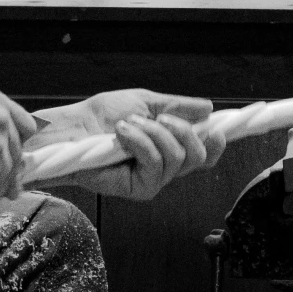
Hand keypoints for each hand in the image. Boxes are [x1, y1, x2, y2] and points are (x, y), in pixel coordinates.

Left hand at [34, 90, 224, 201]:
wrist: (76, 127)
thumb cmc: (105, 115)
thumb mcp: (146, 102)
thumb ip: (178, 106)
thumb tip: (208, 107)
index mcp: (171, 146)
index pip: (205, 154)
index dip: (216, 144)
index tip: (217, 128)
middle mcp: (166, 167)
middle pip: (199, 157)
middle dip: (183, 131)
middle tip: (159, 118)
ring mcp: (153, 179)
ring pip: (177, 158)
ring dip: (153, 133)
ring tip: (129, 124)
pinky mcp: (139, 188)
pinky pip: (155, 164)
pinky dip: (140, 142)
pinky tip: (122, 134)